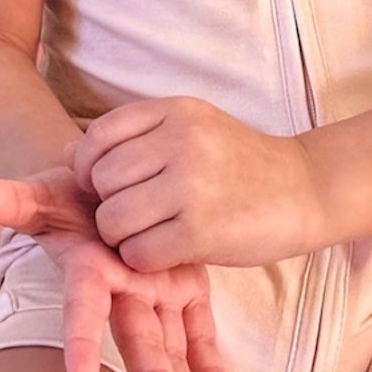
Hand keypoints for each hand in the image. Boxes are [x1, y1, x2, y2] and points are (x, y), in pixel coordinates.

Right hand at [0, 152, 235, 371]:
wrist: (106, 191)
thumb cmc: (68, 197)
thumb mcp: (43, 194)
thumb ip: (13, 200)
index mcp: (90, 269)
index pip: (83, 305)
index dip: (81, 338)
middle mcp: (124, 291)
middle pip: (137, 336)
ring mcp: (156, 294)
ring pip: (170, 344)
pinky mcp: (186, 290)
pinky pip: (201, 333)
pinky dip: (212, 367)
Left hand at [68, 95, 326, 269]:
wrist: (305, 188)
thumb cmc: (240, 162)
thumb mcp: (193, 127)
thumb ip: (135, 138)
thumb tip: (67, 159)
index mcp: (175, 112)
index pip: (98, 137)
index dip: (88, 168)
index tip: (104, 186)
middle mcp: (181, 142)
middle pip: (101, 182)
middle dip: (108, 206)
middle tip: (136, 215)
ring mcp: (192, 186)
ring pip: (114, 221)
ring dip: (122, 238)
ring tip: (151, 233)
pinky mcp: (202, 231)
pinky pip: (140, 254)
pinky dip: (144, 260)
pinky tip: (167, 251)